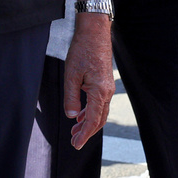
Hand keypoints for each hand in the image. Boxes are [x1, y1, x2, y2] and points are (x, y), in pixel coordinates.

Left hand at [63, 13, 113, 148]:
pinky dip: (90, 111)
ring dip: (88, 122)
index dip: (84, 134)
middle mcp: (107, 93)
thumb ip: (71, 96)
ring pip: (99, 112)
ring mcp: (107, 87)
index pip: (93, 120)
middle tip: (74, 141)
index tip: (76, 144)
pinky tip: (80, 114)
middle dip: (86, 131)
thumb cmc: (82, 51)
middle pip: (98, 119)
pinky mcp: (104, 82)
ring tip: (75, 130)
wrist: (94, 33)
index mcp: (100, 93)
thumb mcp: (71, 74)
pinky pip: (98, 103)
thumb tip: (71, 116)